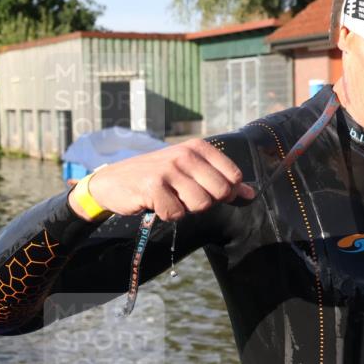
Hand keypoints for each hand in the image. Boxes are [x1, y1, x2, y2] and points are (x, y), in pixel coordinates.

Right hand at [70, 138, 254, 221]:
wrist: (113, 182)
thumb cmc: (155, 177)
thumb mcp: (189, 172)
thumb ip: (220, 181)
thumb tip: (250, 194)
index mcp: (197, 147)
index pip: (233, 176)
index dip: (224, 192)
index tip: (204, 190)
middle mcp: (184, 154)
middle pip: (219, 192)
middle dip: (205, 202)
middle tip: (183, 196)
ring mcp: (169, 169)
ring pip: (200, 204)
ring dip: (185, 209)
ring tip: (170, 199)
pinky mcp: (153, 186)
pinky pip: (176, 213)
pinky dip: (167, 215)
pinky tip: (155, 204)